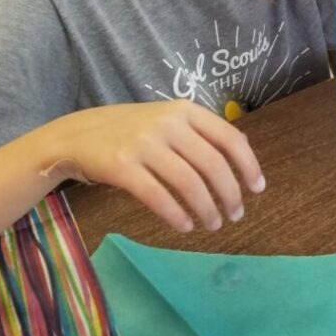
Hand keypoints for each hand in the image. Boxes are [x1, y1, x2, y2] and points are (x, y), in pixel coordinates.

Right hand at [37, 100, 264, 232]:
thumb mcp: (167, 120)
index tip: (257, 189)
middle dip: (230, 194)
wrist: (77, 134)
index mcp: (184, 110)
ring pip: (188, 183)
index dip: (248, 165)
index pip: (229, 137)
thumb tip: (241, 159)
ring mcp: (143, 143)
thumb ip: (198, 134)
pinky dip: (176, 215)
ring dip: (207, 208)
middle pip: (212, 164)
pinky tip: (184, 226)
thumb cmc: (130, 131)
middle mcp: (167, 123)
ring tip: (212, 224)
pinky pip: (158, 196)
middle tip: (236, 215)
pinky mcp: (122, 166)